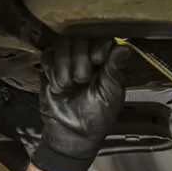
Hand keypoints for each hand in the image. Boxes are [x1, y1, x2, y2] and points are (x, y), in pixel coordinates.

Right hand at [31, 38, 131, 170]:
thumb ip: (115, 70)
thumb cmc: (98, 116)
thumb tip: (125, 47)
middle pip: (80, 37)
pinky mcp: (48, 68)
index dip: (98, 45)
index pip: (102, 37)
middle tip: (82, 80)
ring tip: (69, 86)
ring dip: (64, 66)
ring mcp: (67, 61)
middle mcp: (87, 57)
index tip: (98, 60)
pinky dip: (51, 71)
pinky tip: (58, 87)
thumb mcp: (111, 95)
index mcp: (106, 62)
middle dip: (80, 59)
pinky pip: (46, 56)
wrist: (73, 133)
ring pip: (61, 44)